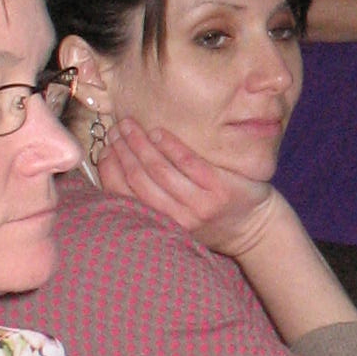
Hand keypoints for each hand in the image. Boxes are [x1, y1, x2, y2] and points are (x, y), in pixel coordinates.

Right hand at [99, 116, 281, 256]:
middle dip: (122, 151)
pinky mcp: (217, 188)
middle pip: (138, 179)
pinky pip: (187, 162)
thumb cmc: (207, 220)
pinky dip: (169, 145)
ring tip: (130, 127)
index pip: (124, 196)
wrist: (252, 228)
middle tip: (115, 130)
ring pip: (159, 169)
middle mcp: (177, 218)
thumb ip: (150, 200)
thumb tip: (117, 163)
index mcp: (160, 226)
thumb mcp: (174, 219)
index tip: (104, 149)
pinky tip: (157, 132)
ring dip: (140, 144)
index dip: (109, 170)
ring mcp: (198, 203)